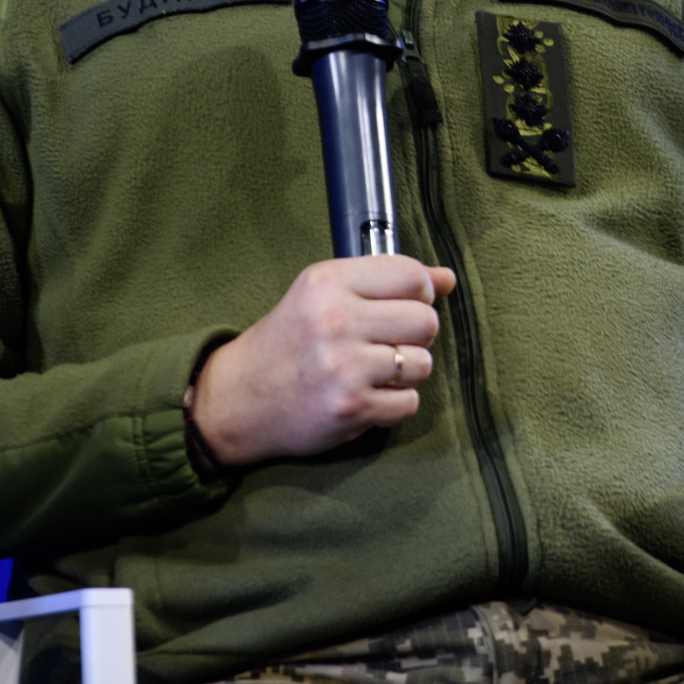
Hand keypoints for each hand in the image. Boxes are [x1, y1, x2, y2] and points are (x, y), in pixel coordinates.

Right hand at [192, 256, 455, 466]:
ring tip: (371, 371)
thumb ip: (384, 281)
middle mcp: (336, 320)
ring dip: (405, 372)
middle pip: (425, 320)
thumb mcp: (324, 294)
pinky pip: (409, 402)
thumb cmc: (287, 342)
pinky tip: (365, 395)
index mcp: (327, 282)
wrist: (236, 399)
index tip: (406, 304)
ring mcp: (344, 366)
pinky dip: (394, 404)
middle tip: (384, 343)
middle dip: (414, 335)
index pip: (410, 275)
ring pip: (423, 363)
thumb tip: (446, 278)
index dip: (420, 292)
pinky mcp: (351, 407)